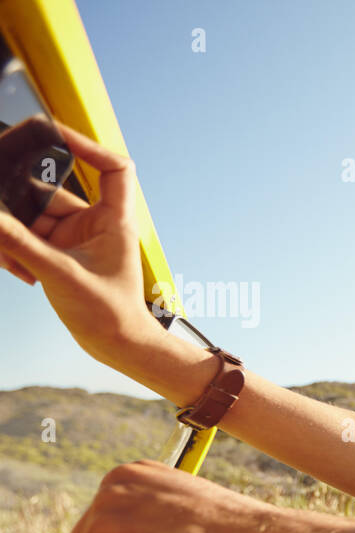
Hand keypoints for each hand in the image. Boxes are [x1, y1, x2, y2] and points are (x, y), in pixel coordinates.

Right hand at [0, 123, 163, 363]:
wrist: (114, 346)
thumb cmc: (108, 314)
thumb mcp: (60, 275)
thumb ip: (19, 243)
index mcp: (113, 220)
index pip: (113, 169)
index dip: (88, 146)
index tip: (54, 133)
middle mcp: (94, 223)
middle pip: (51, 190)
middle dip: (18, 200)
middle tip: (2, 213)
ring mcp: (73, 236)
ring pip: (30, 215)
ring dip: (11, 231)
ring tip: (8, 256)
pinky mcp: (56, 251)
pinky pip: (25, 236)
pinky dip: (13, 249)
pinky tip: (18, 271)